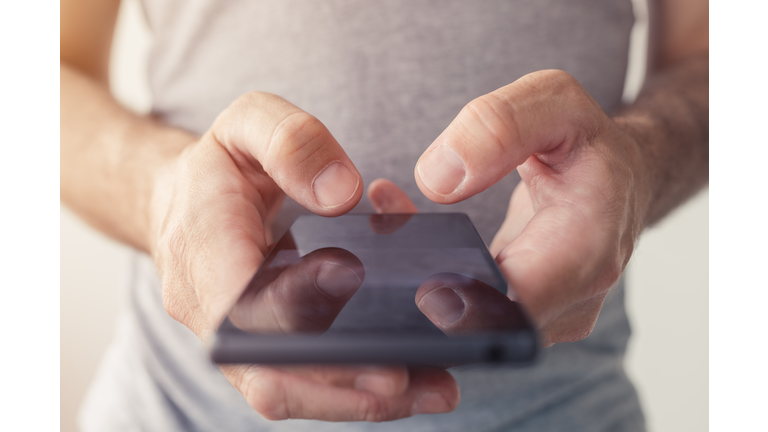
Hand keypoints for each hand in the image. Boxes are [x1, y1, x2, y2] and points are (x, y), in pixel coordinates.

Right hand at [149, 93, 457, 420]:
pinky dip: (353, 386)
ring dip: (361, 399)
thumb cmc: (219, 164)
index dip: (305, 332)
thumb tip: (343, 194)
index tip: (371, 336)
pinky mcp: (262, 346)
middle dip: (347, 388)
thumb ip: (292, 143)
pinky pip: (301, 380)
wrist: (186, 199)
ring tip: (433, 389)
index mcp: (201, 252)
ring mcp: (236, 337)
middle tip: (421, 379)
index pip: (249, 313)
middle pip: (271, 376)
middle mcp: (211, 311)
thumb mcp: (247, 123)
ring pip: (290, 391)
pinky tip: (411, 380)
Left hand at [414, 70, 650, 345]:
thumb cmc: (585, 140)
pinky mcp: (528, 317)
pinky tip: (407, 237)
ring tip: (389, 226)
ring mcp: (552, 315)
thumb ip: (497, 127)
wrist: (617, 178)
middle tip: (379, 250)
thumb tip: (437, 181)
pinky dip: (434, 282)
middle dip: (427, 298)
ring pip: (473, 327)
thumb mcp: (551, 102)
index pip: (522, 301)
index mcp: (590, 241)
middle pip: (487, 328)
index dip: (464, 303)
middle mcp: (575, 295)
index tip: (416, 282)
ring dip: (423, 285)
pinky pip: (473, 315)